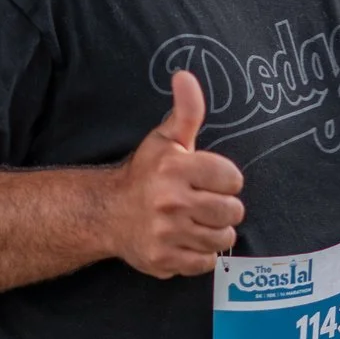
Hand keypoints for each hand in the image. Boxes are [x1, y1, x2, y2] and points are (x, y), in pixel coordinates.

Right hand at [110, 69, 245, 278]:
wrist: (106, 213)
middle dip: (223, 208)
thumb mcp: (165, 139)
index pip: (233, 179)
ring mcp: (166, 234)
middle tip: (205, 203)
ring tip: (196, 222)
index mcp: (175, 168)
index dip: (226, 180)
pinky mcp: (163, 260)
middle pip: (233, 211)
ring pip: (222, 238)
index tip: (210, 180)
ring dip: (214, 232)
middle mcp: (170, 201)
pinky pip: (206, 263)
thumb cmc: (144, 174)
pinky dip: (200, 254)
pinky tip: (186, 240)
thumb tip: (185, 76)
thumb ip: (186, 110)